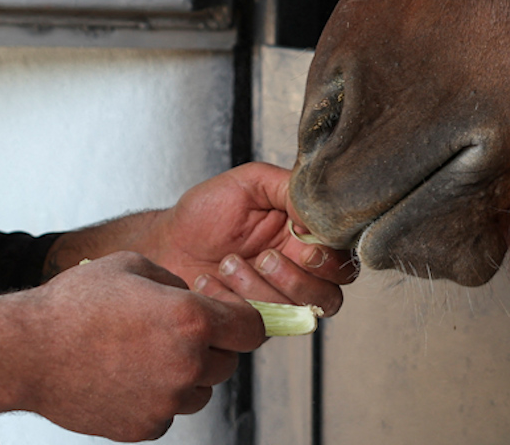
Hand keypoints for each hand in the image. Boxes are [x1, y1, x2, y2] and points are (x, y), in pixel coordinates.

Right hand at [0, 251, 264, 441]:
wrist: (28, 352)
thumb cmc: (75, 303)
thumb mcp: (132, 266)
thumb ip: (174, 282)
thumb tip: (193, 295)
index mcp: (191, 320)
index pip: (251, 329)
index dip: (242, 321)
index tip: (230, 319)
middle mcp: (186, 365)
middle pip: (226, 363)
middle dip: (209, 348)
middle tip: (175, 334)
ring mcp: (166, 402)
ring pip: (199, 392)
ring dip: (184, 376)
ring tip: (143, 354)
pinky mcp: (144, 428)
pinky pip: (167, 414)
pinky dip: (155, 399)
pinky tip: (124, 377)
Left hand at [144, 162, 357, 314]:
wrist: (166, 243)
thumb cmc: (206, 211)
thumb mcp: (251, 182)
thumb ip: (291, 188)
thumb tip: (319, 211)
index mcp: (306, 238)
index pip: (343, 258)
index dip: (329, 256)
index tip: (300, 240)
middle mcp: (299, 273)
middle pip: (331, 296)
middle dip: (299, 280)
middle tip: (266, 257)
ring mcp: (278, 301)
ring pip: (298, 315)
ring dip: (262, 290)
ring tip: (228, 262)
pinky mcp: (254, 323)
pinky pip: (262, 326)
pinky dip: (235, 302)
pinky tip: (211, 280)